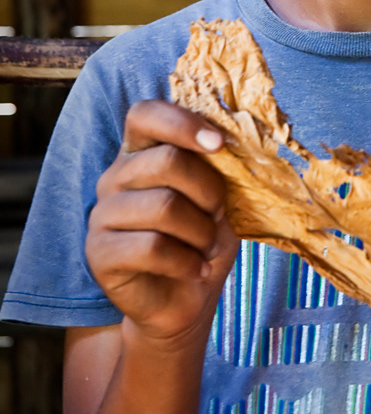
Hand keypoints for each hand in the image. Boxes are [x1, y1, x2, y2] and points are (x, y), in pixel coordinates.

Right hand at [86, 100, 238, 347]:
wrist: (186, 299)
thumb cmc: (203, 240)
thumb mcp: (220, 198)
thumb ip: (218, 167)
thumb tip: (230, 141)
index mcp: (142, 152)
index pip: (145, 114)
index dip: (182, 122)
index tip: (218, 143)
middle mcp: (115, 176)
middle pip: (167, 161)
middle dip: (208, 190)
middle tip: (218, 215)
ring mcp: (102, 214)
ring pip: (163, 207)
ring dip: (201, 231)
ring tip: (206, 247)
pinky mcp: (98, 253)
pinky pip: (151, 248)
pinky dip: (186, 261)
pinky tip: (195, 270)